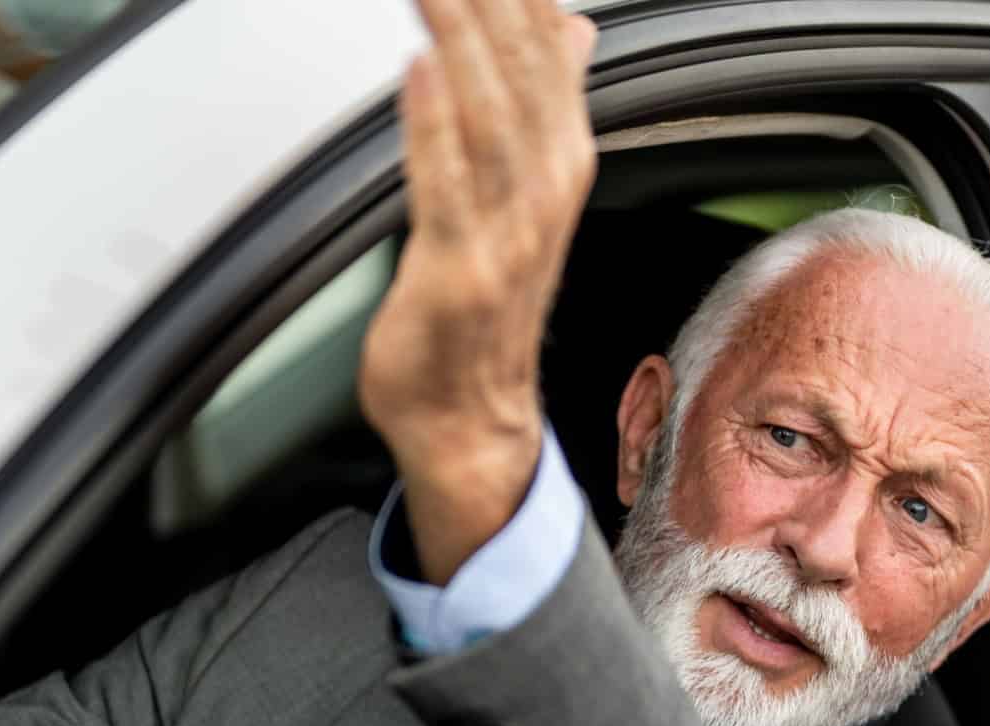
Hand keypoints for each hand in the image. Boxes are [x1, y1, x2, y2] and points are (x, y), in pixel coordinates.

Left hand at [358, 0, 598, 583]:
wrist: (472, 420)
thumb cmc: (485, 306)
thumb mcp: (527, 189)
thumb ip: (542, 102)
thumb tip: (570, 26)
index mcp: (561, 164)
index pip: (549, 51)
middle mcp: (544, 193)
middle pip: (522, 74)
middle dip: (490, 5)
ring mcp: (505, 235)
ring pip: (489, 118)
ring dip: (461, 41)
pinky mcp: (458, 273)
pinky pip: (448, 188)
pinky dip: (433, 127)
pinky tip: (420, 69)